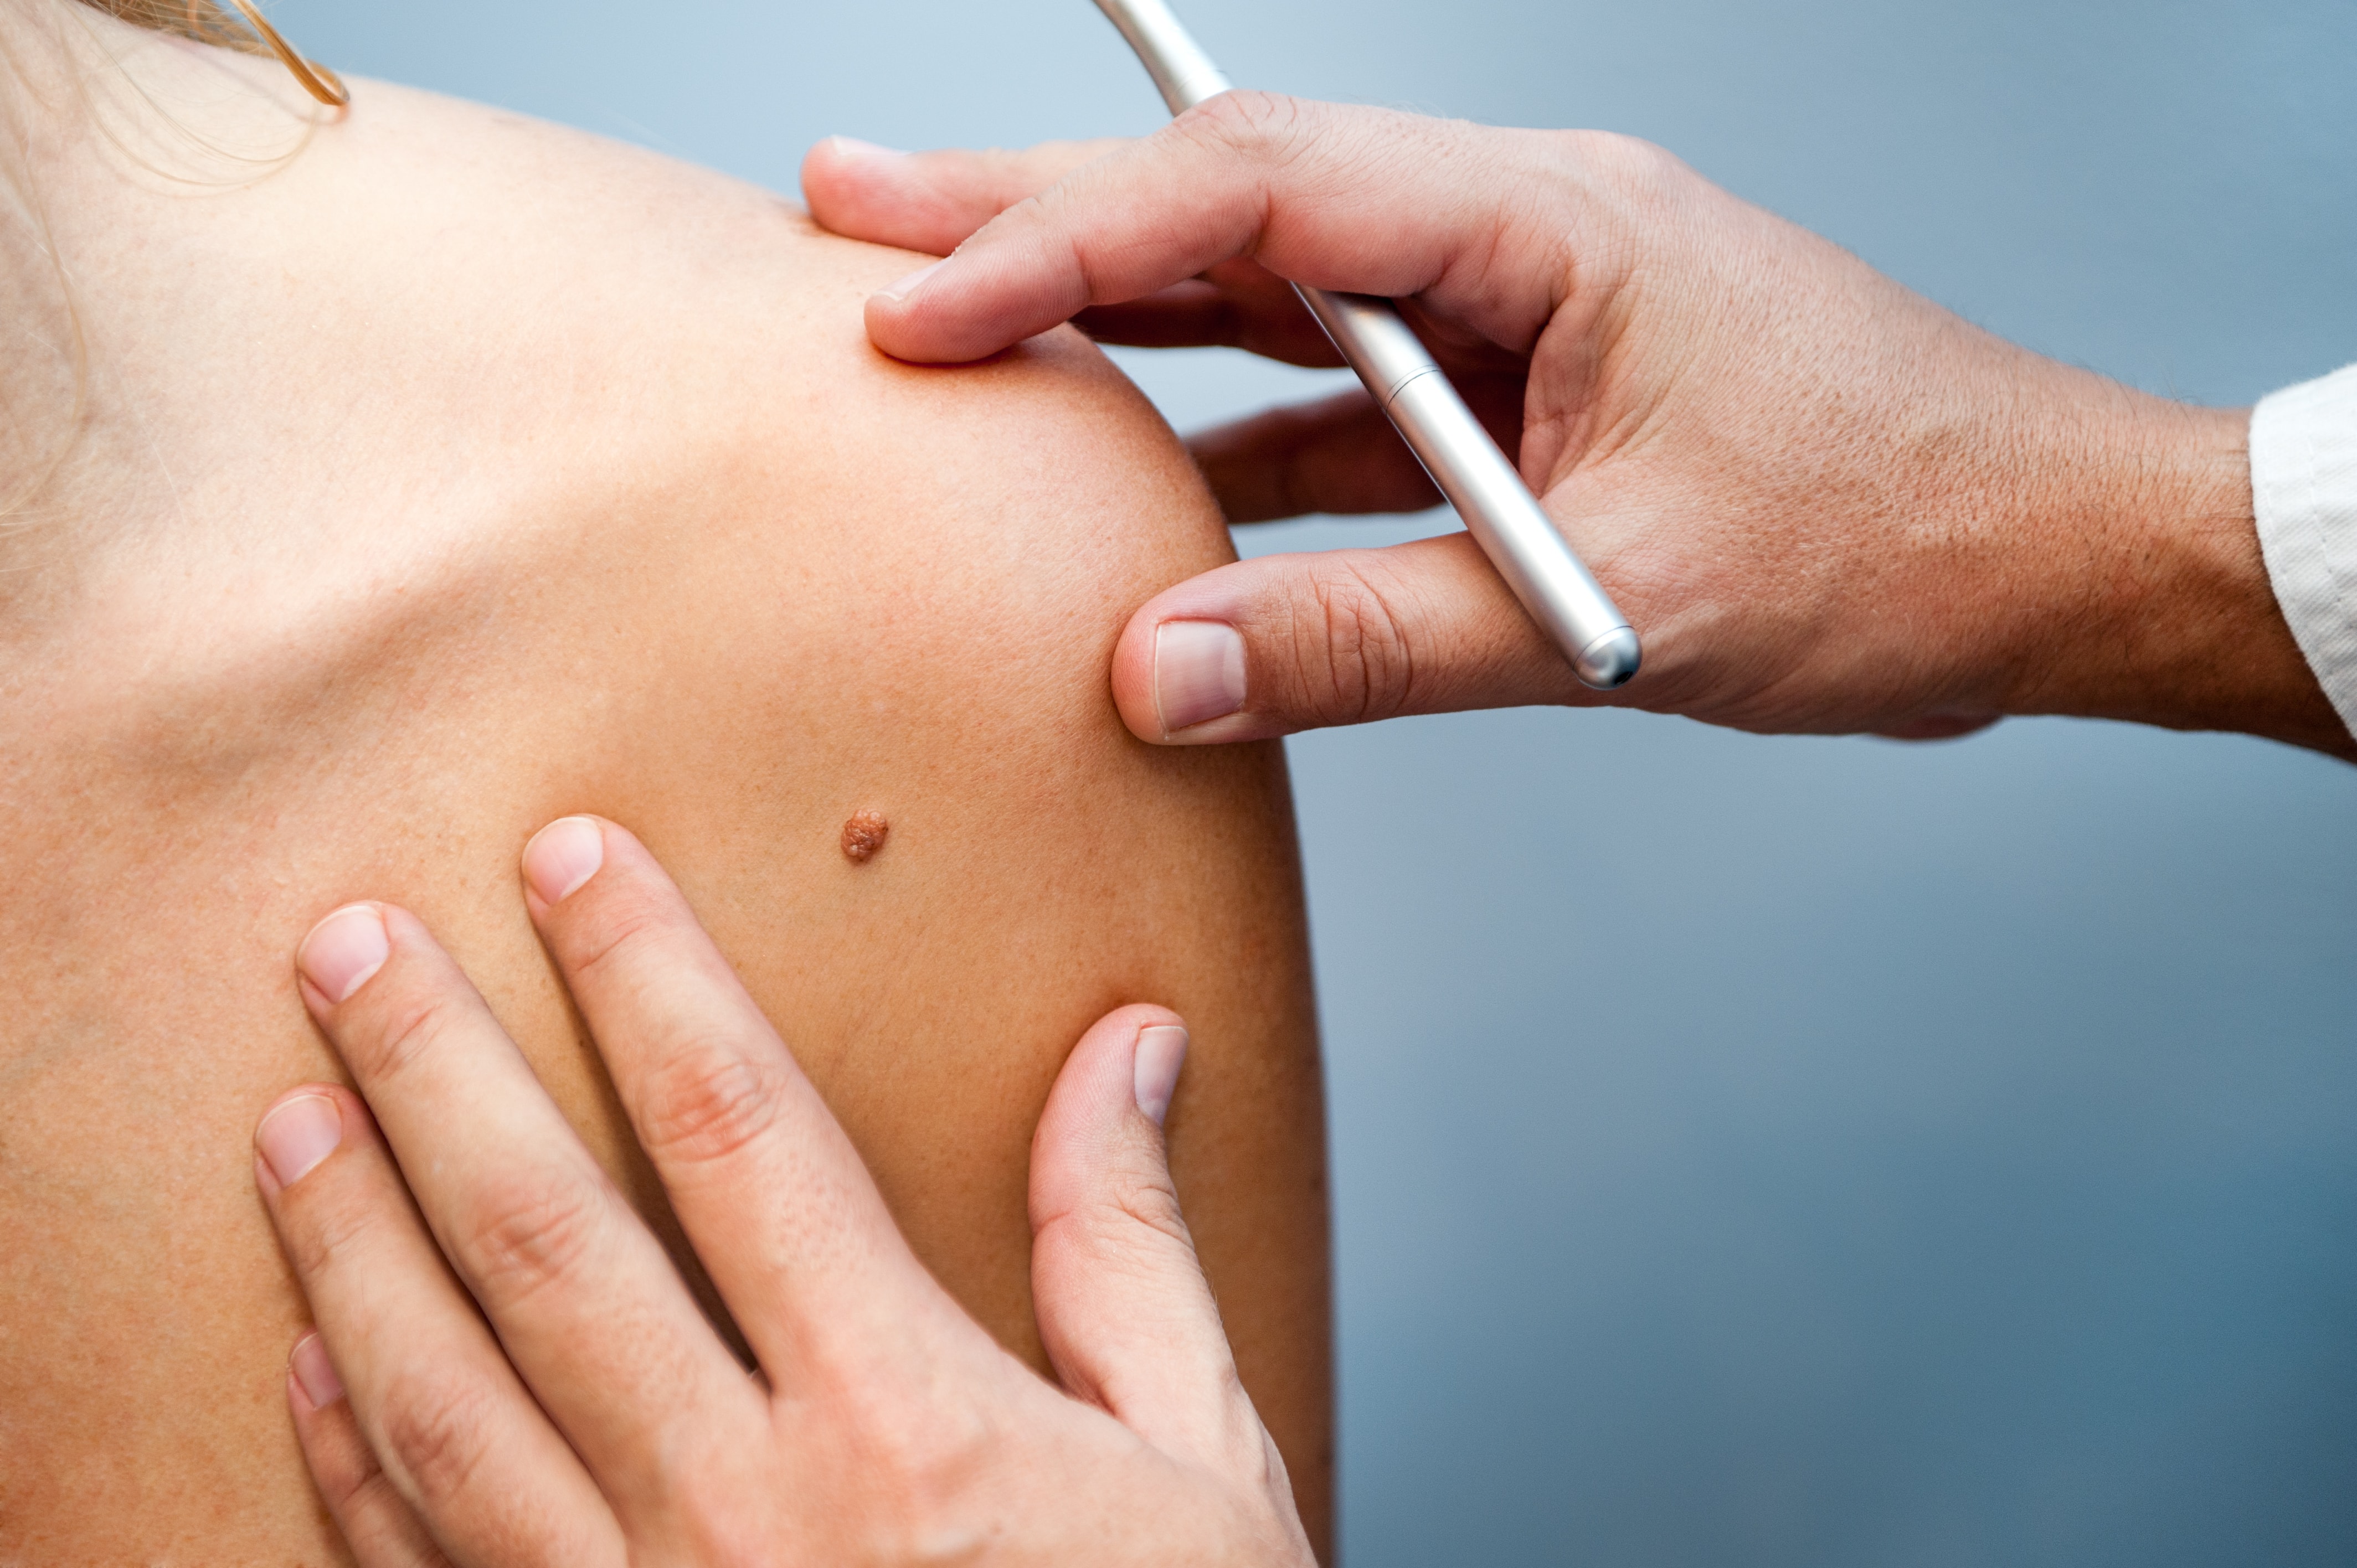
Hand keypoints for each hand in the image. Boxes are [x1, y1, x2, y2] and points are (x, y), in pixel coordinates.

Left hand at [253, 816, 1313, 1566]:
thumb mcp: (1198, 1462)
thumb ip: (1129, 1249)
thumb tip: (1126, 1053)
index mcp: (902, 1421)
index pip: (740, 1134)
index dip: (649, 976)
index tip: (575, 859)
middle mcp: (746, 1512)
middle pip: (547, 1244)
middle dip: (434, 1071)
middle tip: (346, 941)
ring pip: (443, 1402)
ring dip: (349, 1246)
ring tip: (289, 1115)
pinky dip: (349, 1460)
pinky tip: (311, 1359)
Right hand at [803, 96, 2346, 756]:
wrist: (2041, 556)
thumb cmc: (1894, 540)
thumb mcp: (1617, 604)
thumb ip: (1375, 639)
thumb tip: (1154, 668)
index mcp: (1547, 227)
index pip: (1261, 201)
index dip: (1070, 242)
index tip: (921, 297)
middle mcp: (1514, 236)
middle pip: (1235, 204)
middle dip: (1035, 208)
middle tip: (853, 203)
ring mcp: (1511, 312)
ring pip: (1270, 295)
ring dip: (1112, 312)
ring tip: (944, 316)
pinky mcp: (1519, 397)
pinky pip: (1339, 404)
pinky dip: (1228, 438)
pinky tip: (1131, 475)